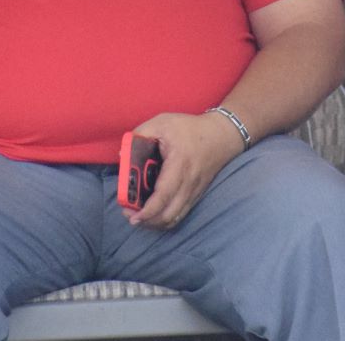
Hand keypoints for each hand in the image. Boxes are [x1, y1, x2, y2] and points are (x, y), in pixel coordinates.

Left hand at [123, 111, 243, 231]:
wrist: (221, 135)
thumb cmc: (190, 128)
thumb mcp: (162, 122)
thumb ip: (141, 134)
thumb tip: (123, 154)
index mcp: (179, 164)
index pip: (164, 194)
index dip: (148, 210)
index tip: (132, 215)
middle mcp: (189, 183)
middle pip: (168, 214)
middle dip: (147, 221)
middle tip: (130, 215)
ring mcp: (194, 192)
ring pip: (174, 218)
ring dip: (155, 222)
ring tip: (140, 217)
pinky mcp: (196, 195)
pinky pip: (180, 214)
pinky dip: (165, 219)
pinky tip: (154, 214)